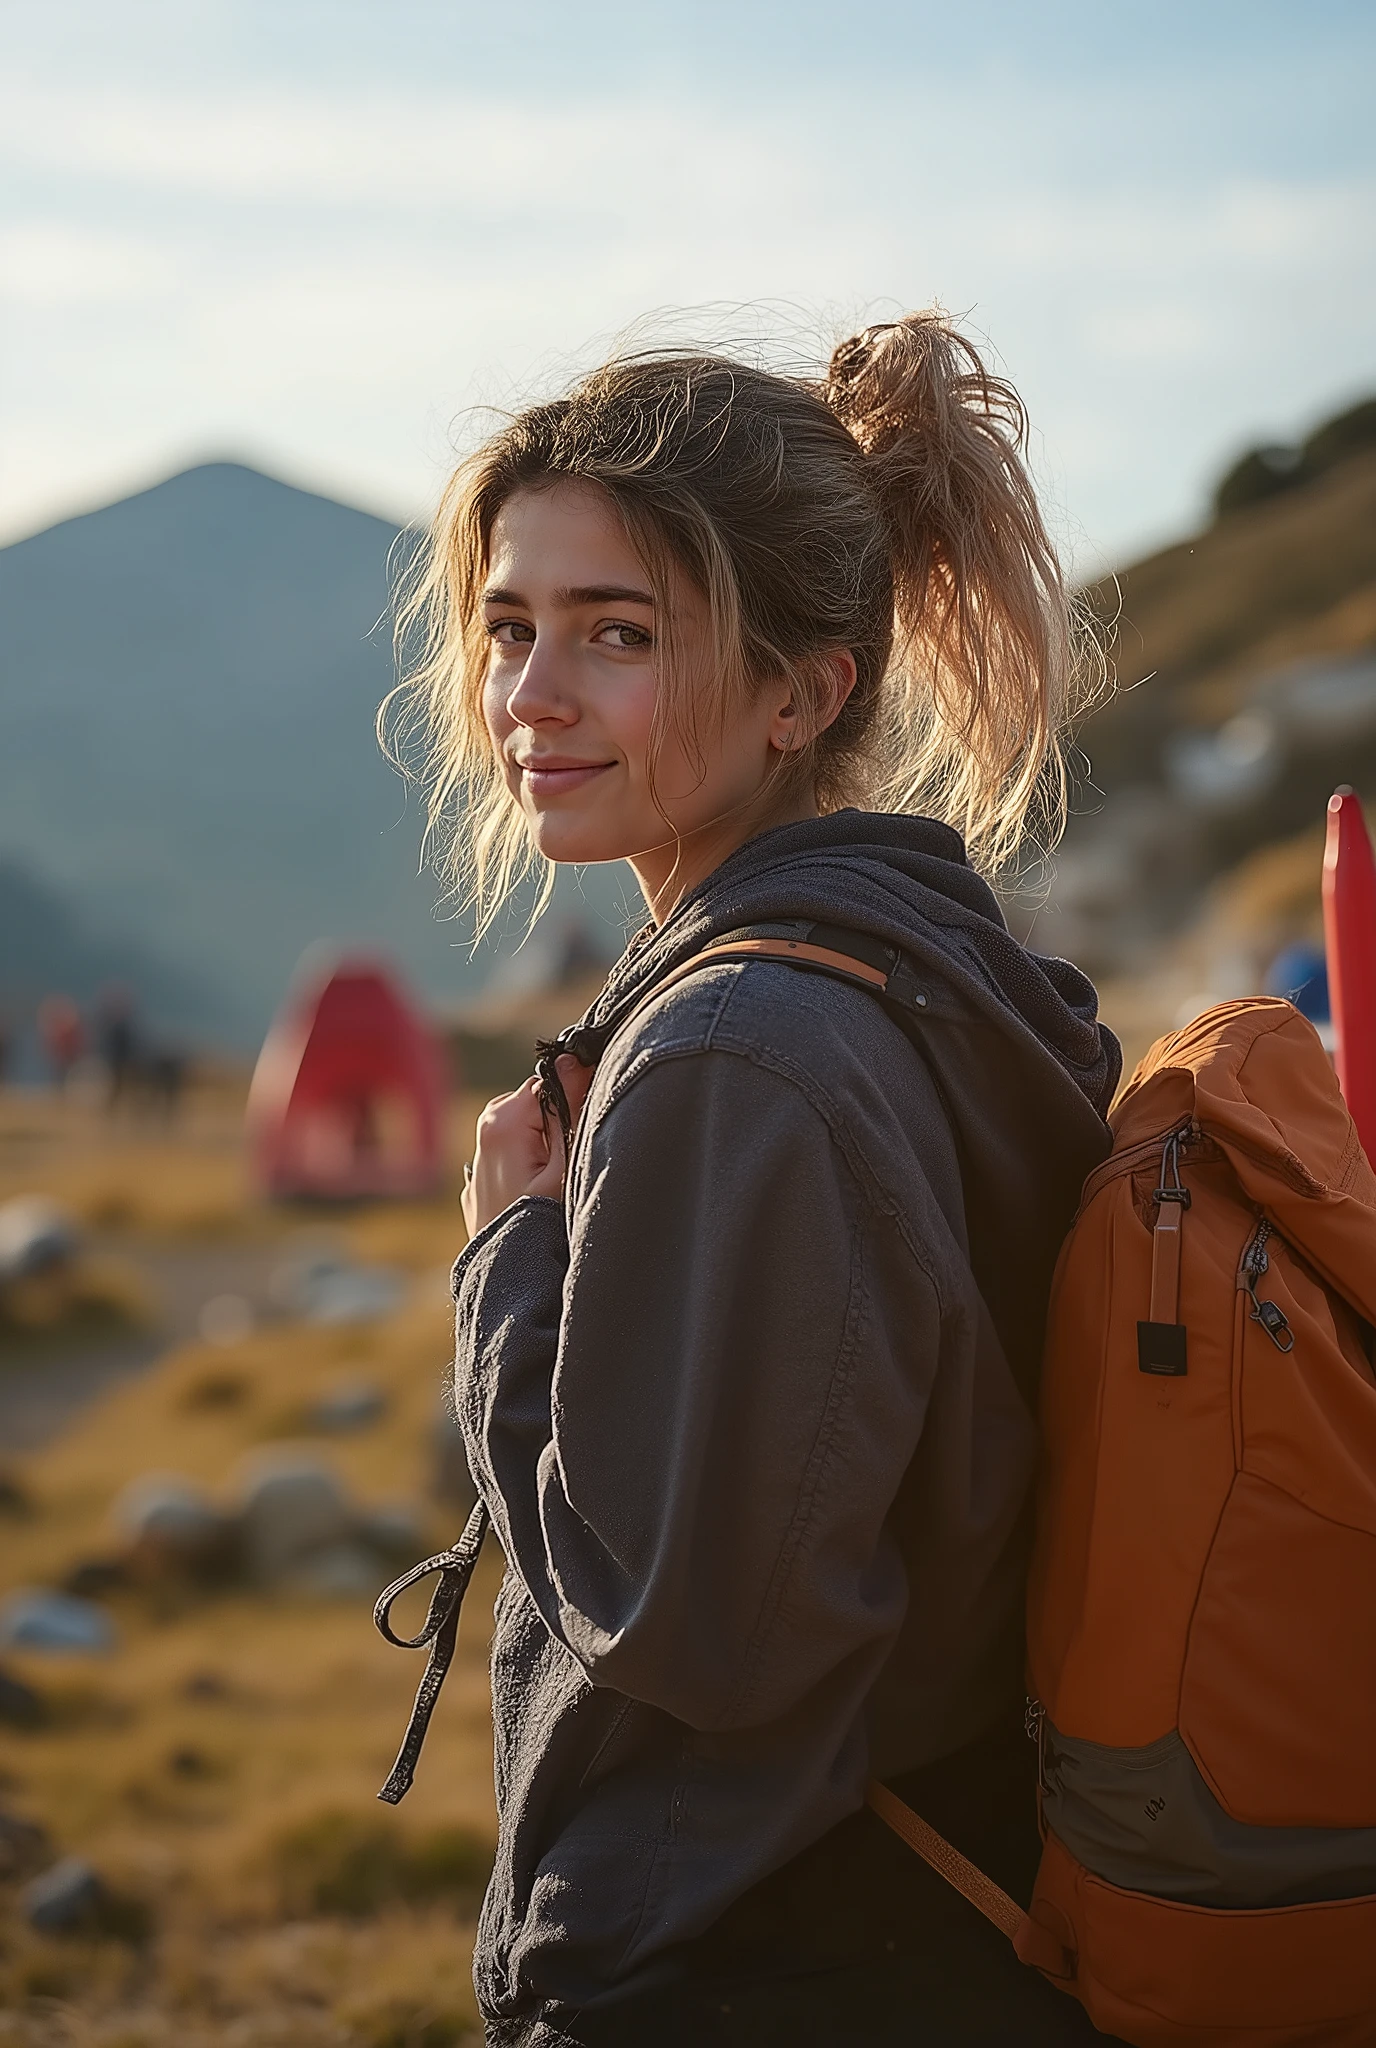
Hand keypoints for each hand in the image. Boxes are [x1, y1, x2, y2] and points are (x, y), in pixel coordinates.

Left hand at [461, 1055, 593, 1237]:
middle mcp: (483, 1129)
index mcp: (502, 1120)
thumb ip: (568, 1109)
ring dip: (543, 1143)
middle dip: (556, 1122)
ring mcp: (478, 1156)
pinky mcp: (480, 1177)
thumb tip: (570, 1059)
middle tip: (568, 1161)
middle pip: (535, 1102)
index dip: (572, 1098)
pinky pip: (512, 1155)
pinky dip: (528, 1163)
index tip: (585, 1125)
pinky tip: (535, 1192)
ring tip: (553, 1180)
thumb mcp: (564, 1165)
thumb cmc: (539, 1222)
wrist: (506, 1276)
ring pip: (525, 1127)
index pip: (547, 1081)